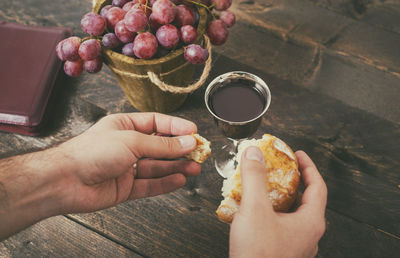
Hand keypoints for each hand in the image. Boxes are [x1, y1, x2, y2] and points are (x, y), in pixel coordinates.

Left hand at [56, 112, 200, 213]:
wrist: (65, 181)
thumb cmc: (90, 152)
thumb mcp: (132, 141)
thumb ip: (162, 145)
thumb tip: (186, 142)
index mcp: (124, 126)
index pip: (156, 123)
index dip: (176, 127)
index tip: (193, 131)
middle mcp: (126, 146)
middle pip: (159, 146)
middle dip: (179, 149)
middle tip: (198, 152)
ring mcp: (126, 167)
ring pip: (157, 167)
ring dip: (176, 167)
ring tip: (195, 167)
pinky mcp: (125, 187)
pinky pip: (150, 184)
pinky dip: (165, 183)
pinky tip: (179, 179)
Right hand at [229, 147, 326, 257]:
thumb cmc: (258, 253)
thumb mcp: (255, 208)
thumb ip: (254, 178)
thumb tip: (254, 154)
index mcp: (310, 222)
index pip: (318, 186)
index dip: (309, 167)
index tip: (298, 155)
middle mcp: (308, 234)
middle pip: (307, 200)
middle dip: (294, 181)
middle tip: (282, 169)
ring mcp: (297, 245)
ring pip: (295, 215)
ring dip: (283, 198)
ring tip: (266, 188)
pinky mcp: (283, 252)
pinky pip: (283, 226)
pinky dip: (273, 213)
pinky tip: (255, 212)